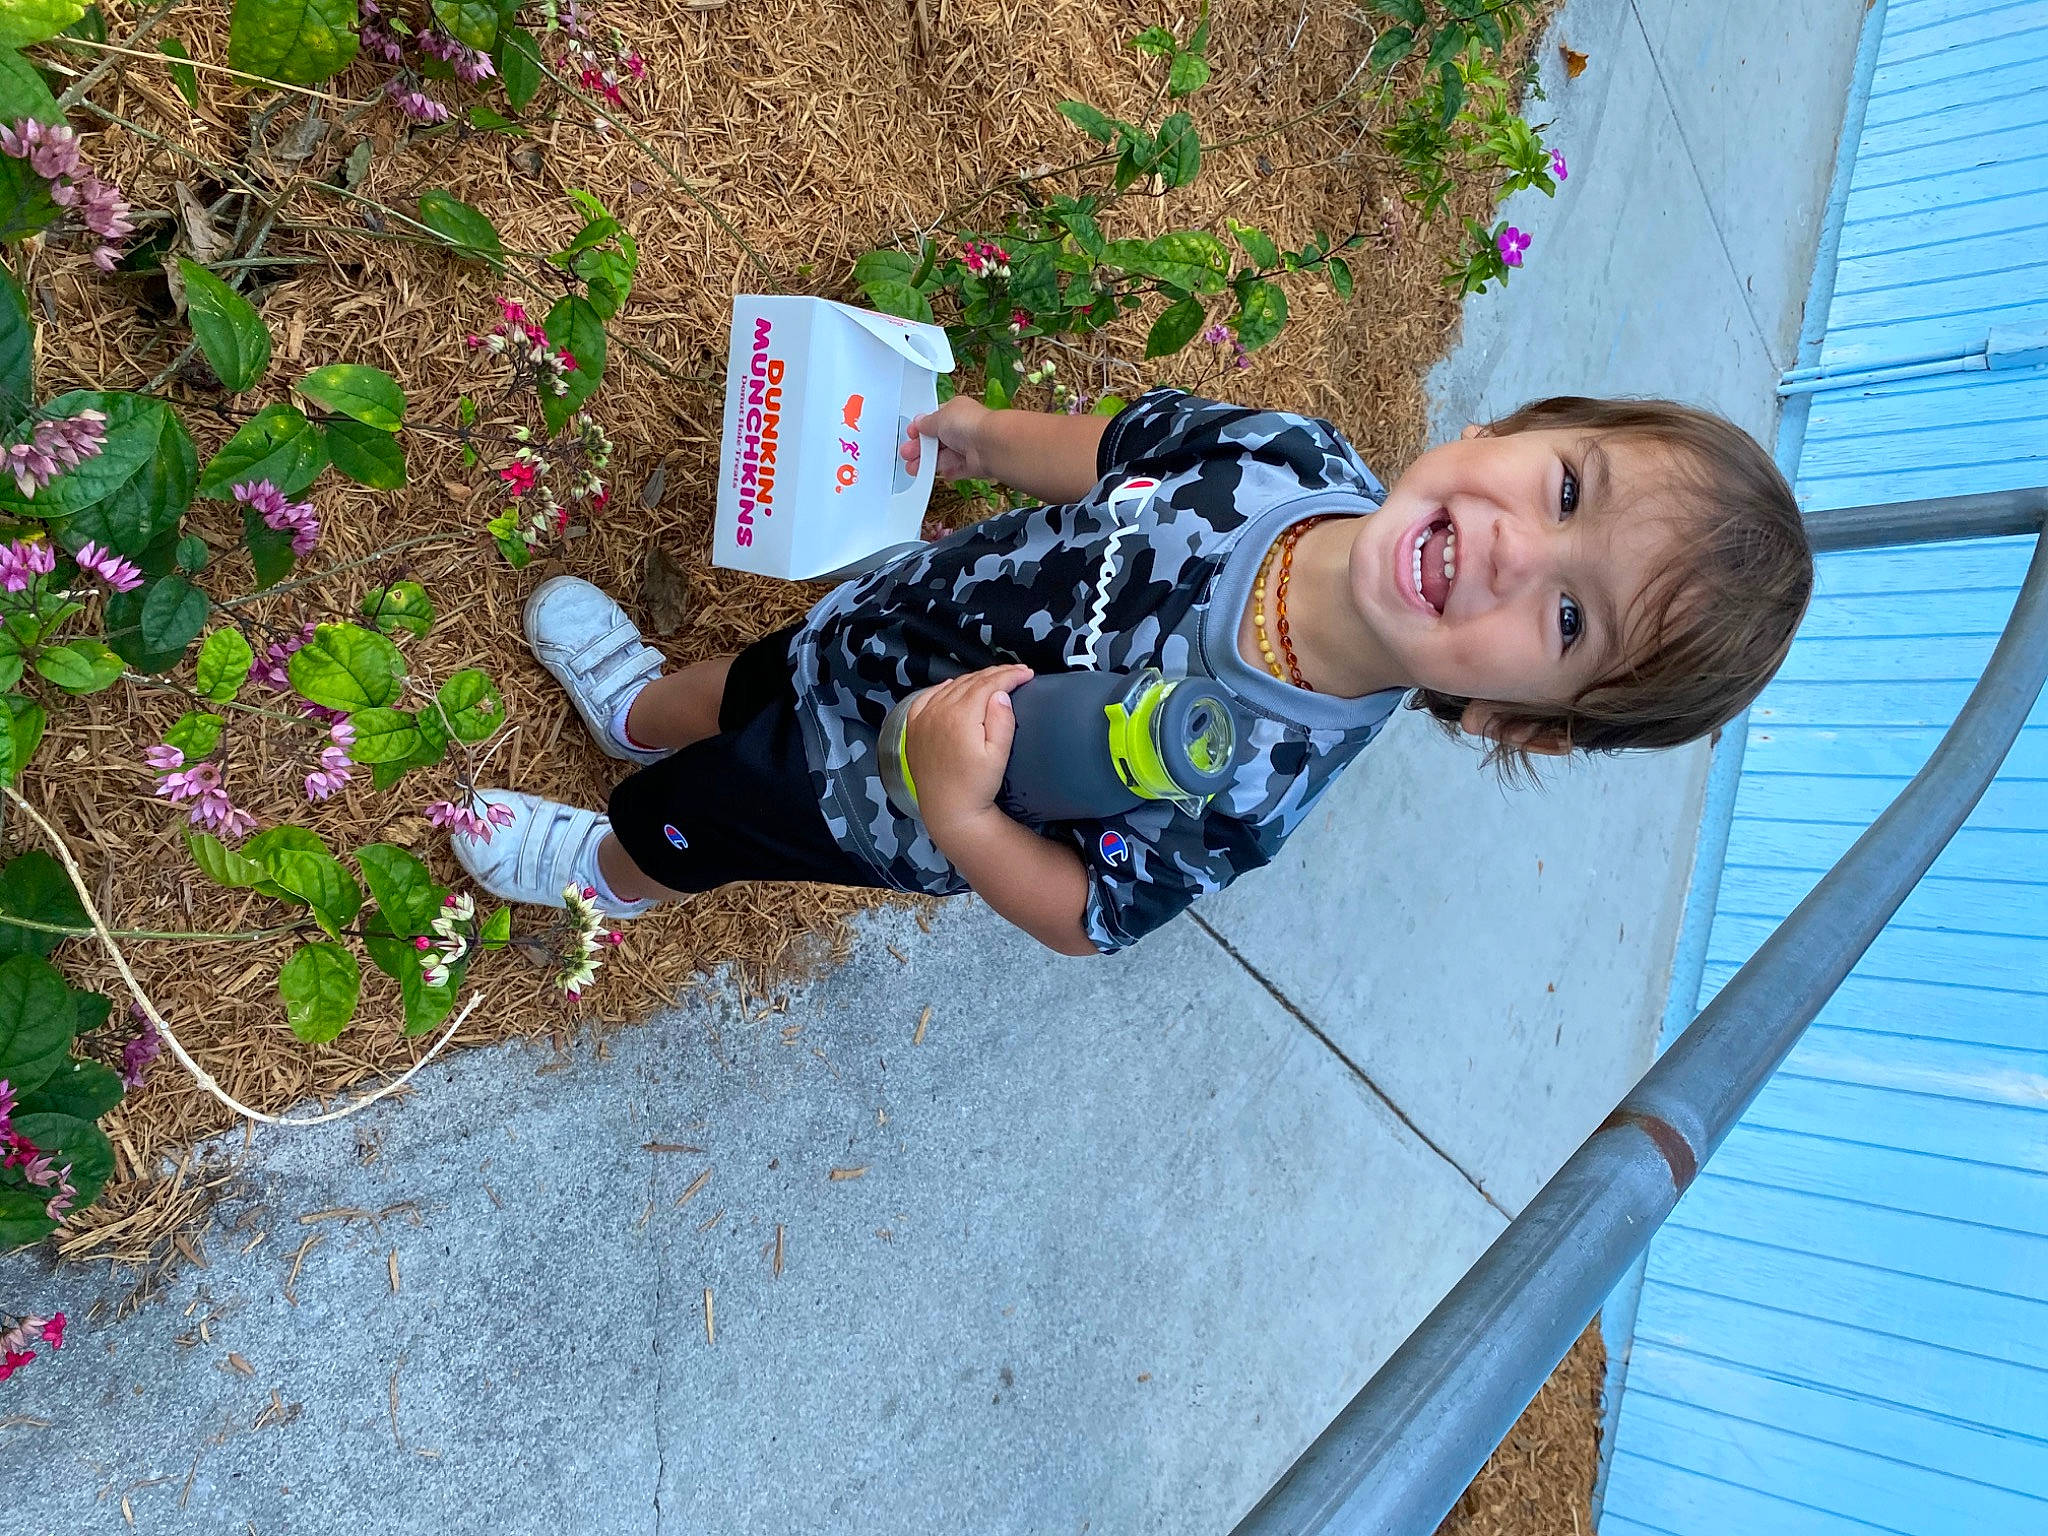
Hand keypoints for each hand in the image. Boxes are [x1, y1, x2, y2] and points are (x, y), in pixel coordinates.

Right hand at [900, 396, 993, 481]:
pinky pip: (958, 469)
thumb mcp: (939, 417)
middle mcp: (964, 429)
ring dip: (929, 462)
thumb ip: (927, 422)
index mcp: (957, 411)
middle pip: (938, 440)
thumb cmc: (970, 424)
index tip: (911, 435)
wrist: (990, 445)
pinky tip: (937, 473)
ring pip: (946, 456)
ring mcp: (970, 447)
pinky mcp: (975, 465)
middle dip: (921, 448)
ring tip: (914, 467)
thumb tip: (920, 422)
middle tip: (908, 453)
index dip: (922, 428)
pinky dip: (948, 472)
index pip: (935, 419)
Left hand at [902, 664, 1033, 834]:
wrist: (948, 810)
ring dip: (973, 680)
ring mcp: (923, 718)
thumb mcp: (998, 756)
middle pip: (971, 681)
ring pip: (951, 686)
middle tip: (1016, 673)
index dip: (1010, 675)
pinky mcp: (914, 728)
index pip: (989, 684)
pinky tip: (953, 687)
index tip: (1026, 673)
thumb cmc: (976, 787)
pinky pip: (927, 697)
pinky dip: (943, 688)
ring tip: (993, 680)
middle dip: (996, 675)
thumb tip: (1001, 694)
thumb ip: (1001, 721)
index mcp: (960, 716)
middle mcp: (938, 711)